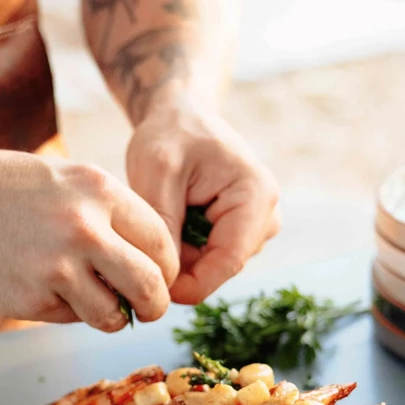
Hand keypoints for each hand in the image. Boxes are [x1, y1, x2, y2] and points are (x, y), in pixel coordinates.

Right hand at [0, 144, 179, 331]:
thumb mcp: (61, 179)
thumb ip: (103, 212)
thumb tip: (145, 259)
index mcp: (99, 189)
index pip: (162, 240)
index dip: (164, 267)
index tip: (155, 278)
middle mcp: (85, 226)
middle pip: (153, 284)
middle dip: (154, 304)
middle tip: (146, 309)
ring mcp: (57, 265)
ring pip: (114, 314)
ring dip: (110, 317)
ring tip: (92, 304)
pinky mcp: (31, 297)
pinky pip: (70, 318)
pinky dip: (65, 313)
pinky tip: (39, 290)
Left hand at [125, 100, 279, 303]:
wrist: (182, 114)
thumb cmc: (170, 134)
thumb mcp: (157, 171)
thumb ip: (163, 224)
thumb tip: (165, 277)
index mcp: (256, 196)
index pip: (228, 262)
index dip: (189, 285)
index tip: (148, 290)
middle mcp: (266, 215)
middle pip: (221, 268)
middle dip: (181, 270)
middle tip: (138, 252)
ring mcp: (257, 225)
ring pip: (213, 266)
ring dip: (181, 258)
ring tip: (153, 226)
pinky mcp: (242, 230)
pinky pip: (209, 257)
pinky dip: (183, 251)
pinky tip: (166, 227)